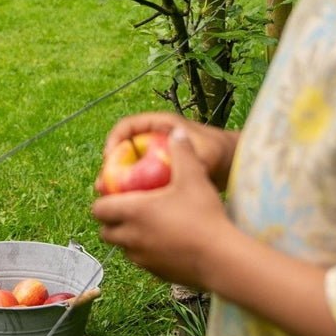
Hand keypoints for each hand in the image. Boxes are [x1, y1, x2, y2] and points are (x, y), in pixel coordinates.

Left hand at [92, 130, 234, 291]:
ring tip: (148, 224)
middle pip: (106, 232)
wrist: (222, 259)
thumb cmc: (204, 215)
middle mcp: (131, 238)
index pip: (98, 209)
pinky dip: (145, 252)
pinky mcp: (156, 273)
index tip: (115, 194)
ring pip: (123, 248)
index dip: (103, 201)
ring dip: (128, 237)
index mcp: (132, 212)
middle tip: (129, 209)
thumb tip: (177, 133)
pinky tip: (166, 241)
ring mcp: (142, 259)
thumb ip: (182, 152)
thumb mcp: (194, 177)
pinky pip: (142, 261)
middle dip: (112, 221)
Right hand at [100, 111, 237, 192]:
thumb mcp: (209, 154)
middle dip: (110, 168)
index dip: (114, 140)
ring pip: (128, 168)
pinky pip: (138, 182)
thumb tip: (178, 164)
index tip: (108, 158)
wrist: (233, 164)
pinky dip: (131, 193)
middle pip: (122, 150)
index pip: (127, 127)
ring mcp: (155, 158)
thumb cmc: (222, 152)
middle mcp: (154, 140)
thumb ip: (194, 157)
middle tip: (102, 186)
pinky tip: (128, 209)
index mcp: (160, 126)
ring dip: (117, 183)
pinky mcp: (158, 174)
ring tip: (109, 201)